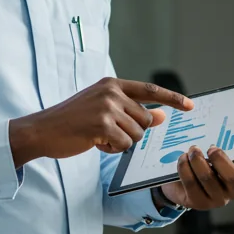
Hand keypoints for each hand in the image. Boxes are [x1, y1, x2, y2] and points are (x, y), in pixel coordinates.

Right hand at [9, 77, 192, 166]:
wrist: (42, 130)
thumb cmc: (72, 121)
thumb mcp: (103, 110)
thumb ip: (132, 110)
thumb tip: (162, 117)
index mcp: (112, 84)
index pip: (150, 90)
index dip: (172, 99)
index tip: (190, 105)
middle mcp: (111, 92)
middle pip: (146, 119)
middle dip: (133, 132)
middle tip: (108, 132)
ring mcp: (107, 108)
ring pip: (137, 134)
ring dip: (121, 142)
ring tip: (98, 136)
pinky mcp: (102, 125)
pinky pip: (124, 144)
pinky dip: (112, 149)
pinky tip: (95, 142)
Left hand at [158, 146, 233, 210]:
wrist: (181, 182)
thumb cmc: (206, 163)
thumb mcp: (218, 154)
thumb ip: (226, 145)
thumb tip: (223, 121)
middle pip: (233, 178)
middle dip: (219, 159)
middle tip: (210, 148)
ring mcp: (217, 199)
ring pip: (208, 179)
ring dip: (197, 160)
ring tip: (192, 150)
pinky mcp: (199, 202)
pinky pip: (191, 183)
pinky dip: (185, 167)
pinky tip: (183, 159)